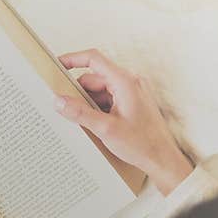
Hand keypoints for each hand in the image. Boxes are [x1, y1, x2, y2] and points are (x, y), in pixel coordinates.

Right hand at [55, 49, 193, 195]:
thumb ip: (80, 113)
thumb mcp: (105, 129)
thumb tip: (58, 101)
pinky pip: (106, 100)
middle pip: (93, 78)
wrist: (161, 158)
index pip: (94, 59)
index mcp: (124, 81)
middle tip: (66, 110)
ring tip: (86, 124)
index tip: (57, 66)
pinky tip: (95, 126)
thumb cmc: (141, 143)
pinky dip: (96, 110)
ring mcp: (130, 92)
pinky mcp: (129, 103)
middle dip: (78, 93)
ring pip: (98, 91)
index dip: (73, 59)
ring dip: (87, 104)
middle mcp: (128, 82)